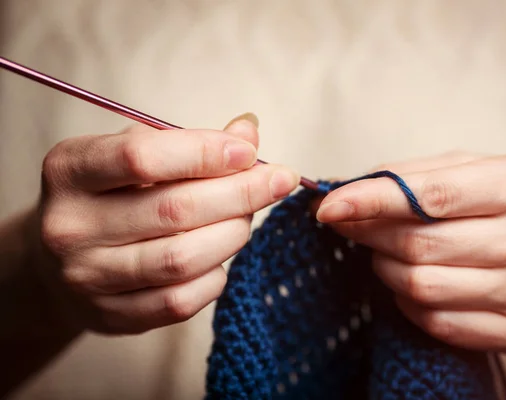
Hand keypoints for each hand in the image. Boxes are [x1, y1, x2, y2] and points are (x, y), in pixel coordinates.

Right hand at [33, 114, 299, 334]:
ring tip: (249, 215)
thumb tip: (249, 130)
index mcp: (69, 170)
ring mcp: (87, 278)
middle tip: (279, 180)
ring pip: (182, 259)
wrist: (61, 260)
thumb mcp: (133, 155)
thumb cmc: (110, 195)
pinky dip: (216, 275)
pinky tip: (223, 254)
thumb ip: (189, 143)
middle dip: (241, 192)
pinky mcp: (110, 316)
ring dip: (234, 233)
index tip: (250, 150)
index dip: (206, 152)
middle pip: (174, 210)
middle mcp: (69, 226)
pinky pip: (180, 301)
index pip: (142, 158)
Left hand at [316, 152, 505, 352]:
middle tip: (348, 223)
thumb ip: (418, 174)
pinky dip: (406, 302)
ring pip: (420, 286)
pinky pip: (436, 322)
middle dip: (367, 233)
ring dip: (383, 267)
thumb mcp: (482, 169)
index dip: (370, 201)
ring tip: (383, 251)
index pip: (428, 197)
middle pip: (417, 244)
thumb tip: (350, 189)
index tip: (328, 206)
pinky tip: (409, 282)